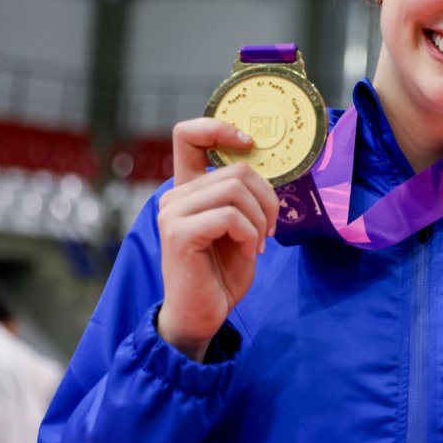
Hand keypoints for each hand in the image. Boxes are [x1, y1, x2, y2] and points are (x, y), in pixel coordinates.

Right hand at [156, 119, 278, 360]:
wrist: (203, 314)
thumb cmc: (223, 271)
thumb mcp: (240, 227)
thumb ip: (243, 197)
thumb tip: (263, 167)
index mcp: (189, 189)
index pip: (188, 136)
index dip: (219, 127)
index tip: (249, 144)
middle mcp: (175, 196)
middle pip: (236, 169)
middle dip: (267, 198)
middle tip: (270, 228)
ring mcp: (173, 213)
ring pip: (235, 189)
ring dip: (260, 217)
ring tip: (258, 242)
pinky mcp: (178, 233)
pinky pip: (230, 216)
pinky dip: (250, 233)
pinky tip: (250, 252)